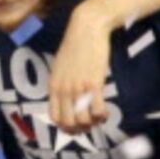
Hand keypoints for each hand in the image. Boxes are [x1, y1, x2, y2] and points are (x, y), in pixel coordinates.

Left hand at [47, 5, 115, 130]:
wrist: (87, 28)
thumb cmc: (75, 45)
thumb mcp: (60, 65)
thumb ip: (62, 82)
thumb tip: (67, 97)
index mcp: (53, 86)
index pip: (55, 117)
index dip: (65, 127)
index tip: (75, 126)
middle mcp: (63, 90)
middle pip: (68, 123)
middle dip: (80, 129)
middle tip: (89, 125)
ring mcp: (78, 88)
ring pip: (83, 121)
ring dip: (92, 124)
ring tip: (98, 118)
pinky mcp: (93, 84)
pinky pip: (97, 111)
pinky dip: (102, 116)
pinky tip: (106, 112)